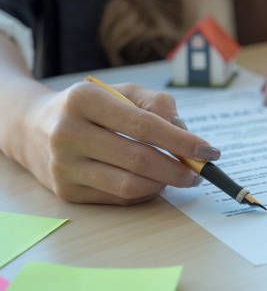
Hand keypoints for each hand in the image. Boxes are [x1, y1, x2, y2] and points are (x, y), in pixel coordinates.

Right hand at [20, 82, 219, 204]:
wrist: (33, 128)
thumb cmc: (91, 108)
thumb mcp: (122, 92)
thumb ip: (158, 104)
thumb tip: (186, 135)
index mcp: (84, 100)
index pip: (144, 125)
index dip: (182, 142)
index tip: (209, 151)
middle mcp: (68, 132)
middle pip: (139, 159)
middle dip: (178, 169)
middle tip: (199, 172)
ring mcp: (64, 166)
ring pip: (129, 185)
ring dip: (164, 184)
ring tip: (179, 176)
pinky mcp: (66, 192)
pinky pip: (118, 198)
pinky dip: (144, 193)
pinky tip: (153, 183)